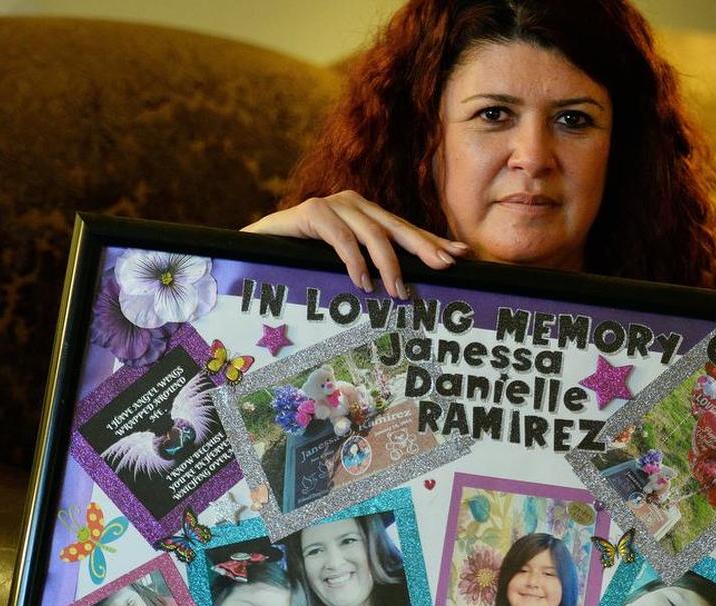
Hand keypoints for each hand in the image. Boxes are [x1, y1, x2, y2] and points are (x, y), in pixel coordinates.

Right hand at [243, 191, 468, 298]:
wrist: (254, 252)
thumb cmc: (302, 264)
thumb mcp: (344, 266)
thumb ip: (371, 267)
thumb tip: (409, 288)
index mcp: (365, 214)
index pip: (405, 230)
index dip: (432, 243)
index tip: (461, 258)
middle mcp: (353, 203)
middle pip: (395, 227)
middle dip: (423, 248)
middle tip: (444, 268)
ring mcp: (331, 205)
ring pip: (370, 233)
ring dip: (387, 264)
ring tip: (398, 292)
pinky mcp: (310, 212)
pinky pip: (339, 237)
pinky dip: (353, 261)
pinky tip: (362, 283)